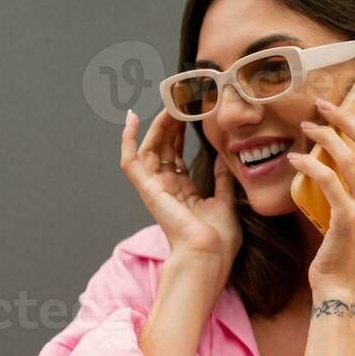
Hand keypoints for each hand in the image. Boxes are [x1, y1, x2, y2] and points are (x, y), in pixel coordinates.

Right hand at [120, 108, 241, 272]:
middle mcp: (166, 189)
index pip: (177, 157)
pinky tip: (132, 118)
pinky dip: (128, 139)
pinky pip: (130, 160)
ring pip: (149, 149)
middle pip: (163, 149)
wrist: (209, 254)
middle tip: (180, 101)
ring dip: (158, 126)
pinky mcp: (147, 188)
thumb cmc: (218, 239)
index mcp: (183, 193)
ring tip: (169, 105)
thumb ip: (221, 179)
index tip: (190, 113)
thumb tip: (222, 158)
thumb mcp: (226, 201)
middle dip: (170, 124)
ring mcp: (155, 188)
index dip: (181, 134)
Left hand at [286, 93, 354, 294]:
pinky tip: (295, 159)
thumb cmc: (349, 255)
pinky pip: (328, 179)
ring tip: (305, 126)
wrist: (345, 289)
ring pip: (348, 157)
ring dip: (324, 136)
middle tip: (324, 103)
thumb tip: (348, 161)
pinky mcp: (349, 218)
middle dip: (348, 117)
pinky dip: (309, 164)